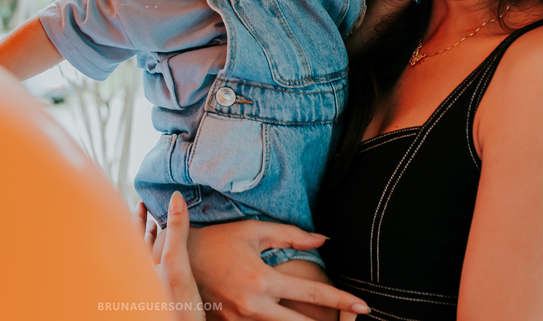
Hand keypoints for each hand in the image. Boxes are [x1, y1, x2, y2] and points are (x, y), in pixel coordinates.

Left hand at [134, 193, 204, 320]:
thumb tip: (175, 197)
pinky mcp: (157, 296)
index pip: (131, 232)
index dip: (137, 215)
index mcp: (136, 265)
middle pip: (137, 244)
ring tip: (157, 229)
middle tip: (149, 211)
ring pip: (145, 257)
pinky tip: (168, 258)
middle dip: (144, 227)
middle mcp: (137, 275)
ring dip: (151, 242)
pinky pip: (154, 269)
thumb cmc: (176, 306)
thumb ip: (175, 230)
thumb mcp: (177, 264)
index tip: (142, 201)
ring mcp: (146, 287)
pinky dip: (158, 256)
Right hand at [184, 220, 367, 319]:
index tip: (363, 306)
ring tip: (318, 319)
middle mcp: (253, 306)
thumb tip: (324, 239)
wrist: (179, 258)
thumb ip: (291, 236)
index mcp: (262, 280)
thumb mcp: (254, 231)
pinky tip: (285, 318)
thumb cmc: (219, 240)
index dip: (341, 300)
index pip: (312, 294)